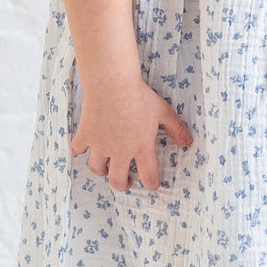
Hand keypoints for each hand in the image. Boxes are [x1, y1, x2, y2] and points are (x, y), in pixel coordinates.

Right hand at [70, 79, 192, 191]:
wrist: (113, 82)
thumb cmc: (140, 95)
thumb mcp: (162, 111)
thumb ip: (176, 128)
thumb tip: (189, 142)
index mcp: (141, 147)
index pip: (149, 177)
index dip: (151, 184)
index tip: (151, 184)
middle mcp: (120, 151)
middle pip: (117, 181)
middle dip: (122, 184)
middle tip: (124, 181)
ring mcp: (100, 145)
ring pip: (96, 169)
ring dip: (101, 170)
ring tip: (105, 165)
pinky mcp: (85, 135)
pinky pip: (78, 149)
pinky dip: (80, 148)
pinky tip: (85, 144)